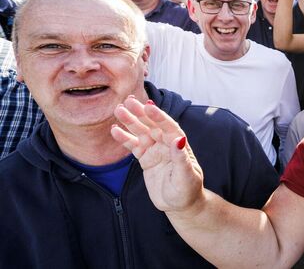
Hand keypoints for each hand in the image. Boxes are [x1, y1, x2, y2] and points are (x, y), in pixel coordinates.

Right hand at [111, 97, 203, 212]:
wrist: (180, 204)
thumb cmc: (187, 190)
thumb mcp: (186, 176)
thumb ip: (181, 158)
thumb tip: (179, 139)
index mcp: (179, 145)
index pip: (168, 127)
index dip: (158, 116)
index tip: (148, 105)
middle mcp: (167, 144)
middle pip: (152, 125)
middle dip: (141, 113)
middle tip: (128, 101)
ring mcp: (156, 150)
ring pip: (141, 132)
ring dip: (130, 121)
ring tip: (118, 110)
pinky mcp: (146, 159)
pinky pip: (133, 146)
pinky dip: (124, 138)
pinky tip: (114, 130)